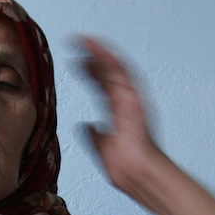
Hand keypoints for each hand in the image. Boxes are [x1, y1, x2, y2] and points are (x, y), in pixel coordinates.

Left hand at [78, 35, 165, 203]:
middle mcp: (126, 101)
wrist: (137, 174)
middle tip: (76, 46)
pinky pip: (119, 70)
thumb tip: (84, 126)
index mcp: (119, 112)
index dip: (90, 73)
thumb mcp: (101, 148)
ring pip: (114, 67)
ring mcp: (131, 98)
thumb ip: (93, 135)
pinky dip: (105, 56)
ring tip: (83, 39)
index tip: (77, 63)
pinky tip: (92, 45)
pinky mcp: (132, 97)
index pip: (103, 86)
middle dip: (93, 58)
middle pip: (108, 73)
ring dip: (99, 51)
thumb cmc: (126, 167)